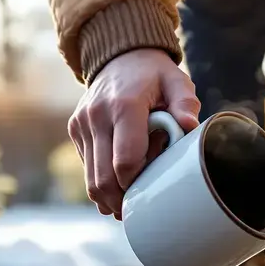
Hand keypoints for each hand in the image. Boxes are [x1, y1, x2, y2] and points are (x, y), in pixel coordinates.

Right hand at [69, 48, 200, 219]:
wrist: (119, 55)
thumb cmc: (154, 75)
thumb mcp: (176, 81)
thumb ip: (185, 103)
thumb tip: (189, 126)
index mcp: (124, 106)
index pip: (126, 162)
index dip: (138, 183)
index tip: (152, 188)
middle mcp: (98, 116)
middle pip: (104, 178)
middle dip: (122, 200)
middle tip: (139, 209)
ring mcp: (83, 124)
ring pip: (91, 179)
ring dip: (109, 198)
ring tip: (127, 205)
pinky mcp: (76, 129)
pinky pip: (87, 168)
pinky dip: (101, 182)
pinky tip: (118, 185)